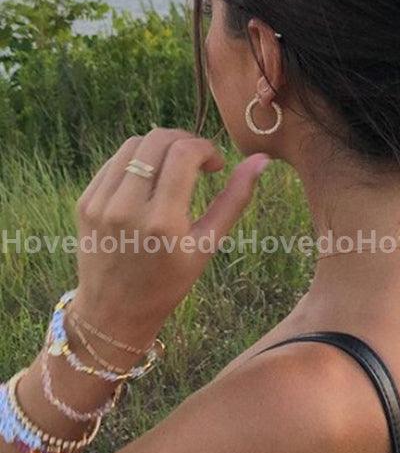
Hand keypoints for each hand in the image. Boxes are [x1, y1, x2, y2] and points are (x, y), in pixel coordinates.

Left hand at [69, 128, 270, 345]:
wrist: (114, 311)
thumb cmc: (169, 282)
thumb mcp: (208, 244)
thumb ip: (235, 198)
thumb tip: (262, 159)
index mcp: (162, 221)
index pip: (183, 153)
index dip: (206, 148)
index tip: (215, 165)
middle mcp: (126, 207)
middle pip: (157, 140)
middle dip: (184, 141)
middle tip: (197, 162)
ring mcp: (100, 203)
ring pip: (134, 144)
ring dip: (160, 147)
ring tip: (174, 169)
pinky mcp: (85, 202)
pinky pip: (114, 161)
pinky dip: (137, 161)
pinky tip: (150, 181)